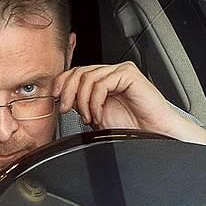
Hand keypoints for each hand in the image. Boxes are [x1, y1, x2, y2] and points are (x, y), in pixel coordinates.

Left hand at [52, 61, 205, 144]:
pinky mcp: (129, 74)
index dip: (61, 83)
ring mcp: (120, 71)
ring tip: (87, 117)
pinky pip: (101, 83)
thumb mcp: (93, 113)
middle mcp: (110, 73)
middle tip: (65, 109)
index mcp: (102, 80)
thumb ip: (79, 101)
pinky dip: (95, 101)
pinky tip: (98, 114)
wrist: (151, 134)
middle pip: (78, 72)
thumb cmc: (129, 126)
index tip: (54, 98)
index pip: (75, 73)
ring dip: (82, 101)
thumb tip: (60, 96)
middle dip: (67, 92)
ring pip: (87, 77)